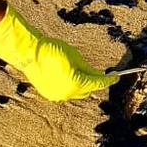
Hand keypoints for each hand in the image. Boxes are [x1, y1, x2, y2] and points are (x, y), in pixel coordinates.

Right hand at [0, 5, 117, 100]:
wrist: (30, 53)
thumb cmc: (53, 50)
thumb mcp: (76, 57)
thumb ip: (89, 69)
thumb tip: (98, 75)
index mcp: (76, 83)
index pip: (97, 83)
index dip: (108, 80)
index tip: (116, 77)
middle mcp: (67, 93)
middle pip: (88, 90)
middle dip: (93, 82)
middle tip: (99, 73)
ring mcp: (57, 96)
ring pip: (76, 92)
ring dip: (81, 84)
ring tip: (81, 72)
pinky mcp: (49, 94)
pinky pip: (65, 92)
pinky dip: (70, 86)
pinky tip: (68, 76)